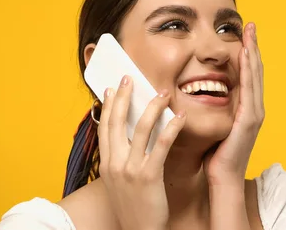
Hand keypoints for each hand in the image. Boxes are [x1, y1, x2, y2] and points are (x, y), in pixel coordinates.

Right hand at [97, 75, 185, 229]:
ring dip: (152, 107)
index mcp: (106, 165)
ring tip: (163, 92)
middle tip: (129, 78)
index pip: (105, 128)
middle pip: (117, 122)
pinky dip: (171, 127)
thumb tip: (128, 139)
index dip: (107, 107)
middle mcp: (114, 164)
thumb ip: (121, 160)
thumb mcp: (120, 183)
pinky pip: (161, 145)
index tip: (110, 89)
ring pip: (140, 129)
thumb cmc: (134, 207)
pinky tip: (180, 117)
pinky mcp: (149, 176)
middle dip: (123, 97)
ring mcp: (130, 170)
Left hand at [204, 22, 264, 186]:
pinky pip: (249, 89)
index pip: (248, 75)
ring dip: (253, 52)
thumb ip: (214, 110)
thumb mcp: (216, 126)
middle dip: (253, 46)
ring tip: (250, 32)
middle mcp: (255, 108)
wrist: (223, 179)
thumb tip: (201, 95)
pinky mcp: (249, 119)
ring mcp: (254, 113)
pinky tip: (245, 54)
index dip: (247, 53)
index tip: (243, 34)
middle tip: (250, 24)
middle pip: (255, 70)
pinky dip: (249, 70)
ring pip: (255, 75)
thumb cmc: (216, 155)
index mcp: (247, 108)